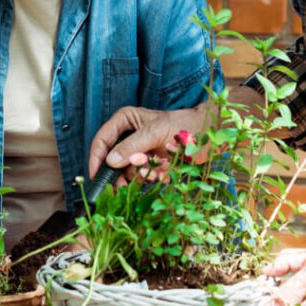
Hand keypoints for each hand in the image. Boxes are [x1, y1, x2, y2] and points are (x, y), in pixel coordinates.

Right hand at [88, 105, 204, 179]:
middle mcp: (128, 136)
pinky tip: (162, 172)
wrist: (209, 136)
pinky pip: (141, 177)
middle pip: (111, 160)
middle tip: (126, 185)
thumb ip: (132, 146)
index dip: (96, 158)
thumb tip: (111, 161)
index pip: (102, 140)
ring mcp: (138, 151)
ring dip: (140, 175)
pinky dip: (150, 178)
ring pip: (126, 172)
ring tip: (156, 171)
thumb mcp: (155, 132)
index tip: (95, 176)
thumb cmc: (184, 125)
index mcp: (125, 120)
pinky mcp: (148, 164)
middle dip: (122, 172)